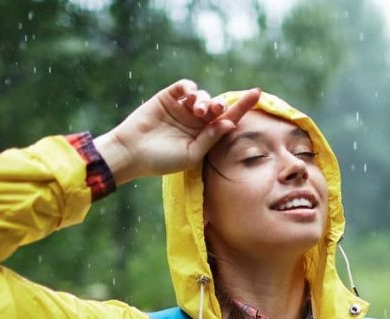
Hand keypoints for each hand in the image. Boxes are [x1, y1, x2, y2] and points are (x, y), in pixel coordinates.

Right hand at [94, 79, 260, 183]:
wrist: (132, 153)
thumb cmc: (161, 160)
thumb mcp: (191, 155)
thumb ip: (210, 139)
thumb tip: (230, 123)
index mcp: (205, 136)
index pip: (228, 119)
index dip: (242, 107)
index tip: (257, 93)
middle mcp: (196, 121)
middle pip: (217, 106)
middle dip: (220, 105)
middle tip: (216, 109)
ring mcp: (182, 108)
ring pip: (202, 95)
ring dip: (204, 99)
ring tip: (196, 110)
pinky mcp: (168, 97)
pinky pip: (185, 86)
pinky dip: (189, 88)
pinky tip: (188, 96)